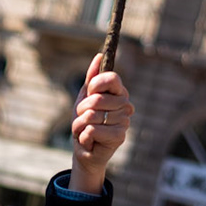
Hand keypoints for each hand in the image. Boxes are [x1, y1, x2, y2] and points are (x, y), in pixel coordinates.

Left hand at [69, 53, 131, 194]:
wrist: (85, 149)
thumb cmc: (85, 121)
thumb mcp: (84, 97)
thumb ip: (92, 78)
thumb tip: (98, 55)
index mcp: (118, 92)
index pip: (112, 77)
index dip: (96, 84)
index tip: (90, 91)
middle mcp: (125, 105)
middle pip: (97, 99)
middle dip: (81, 110)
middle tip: (83, 118)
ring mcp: (124, 121)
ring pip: (92, 116)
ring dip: (80, 125)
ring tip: (85, 130)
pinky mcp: (120, 136)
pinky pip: (92, 130)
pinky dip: (84, 136)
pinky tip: (90, 141)